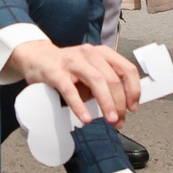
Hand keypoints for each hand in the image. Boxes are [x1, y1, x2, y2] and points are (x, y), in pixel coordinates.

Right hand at [12, 38, 142, 125]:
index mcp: (102, 53)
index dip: (134, 89)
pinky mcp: (56, 72)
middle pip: (113, 79)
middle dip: (120, 103)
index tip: (133, 107)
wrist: (38, 58)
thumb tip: (123, 107)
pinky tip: (86, 118)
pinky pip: (70, 91)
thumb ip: (106, 83)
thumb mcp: (91, 70)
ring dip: (107, 103)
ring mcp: (72, 62)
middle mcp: (90, 54)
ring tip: (110, 120)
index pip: (127, 69)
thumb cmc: (68, 68)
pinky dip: (80, 106)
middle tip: (119, 120)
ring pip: (97, 81)